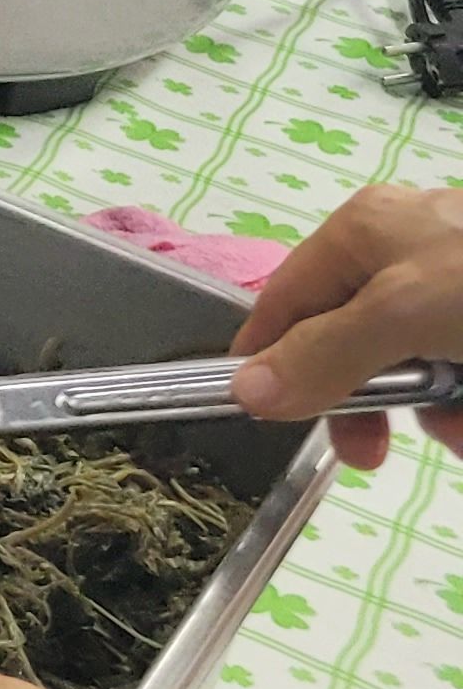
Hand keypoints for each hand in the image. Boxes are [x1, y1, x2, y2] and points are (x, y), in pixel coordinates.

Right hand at [228, 182, 462, 466]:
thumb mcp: (405, 315)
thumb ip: (324, 355)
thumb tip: (246, 390)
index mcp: (365, 232)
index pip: (286, 300)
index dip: (271, 360)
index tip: (269, 422)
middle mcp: (408, 252)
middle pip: (353, 342)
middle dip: (372, 401)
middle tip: (374, 456)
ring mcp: (459, 290)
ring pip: (421, 370)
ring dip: (440, 416)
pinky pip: (461, 378)